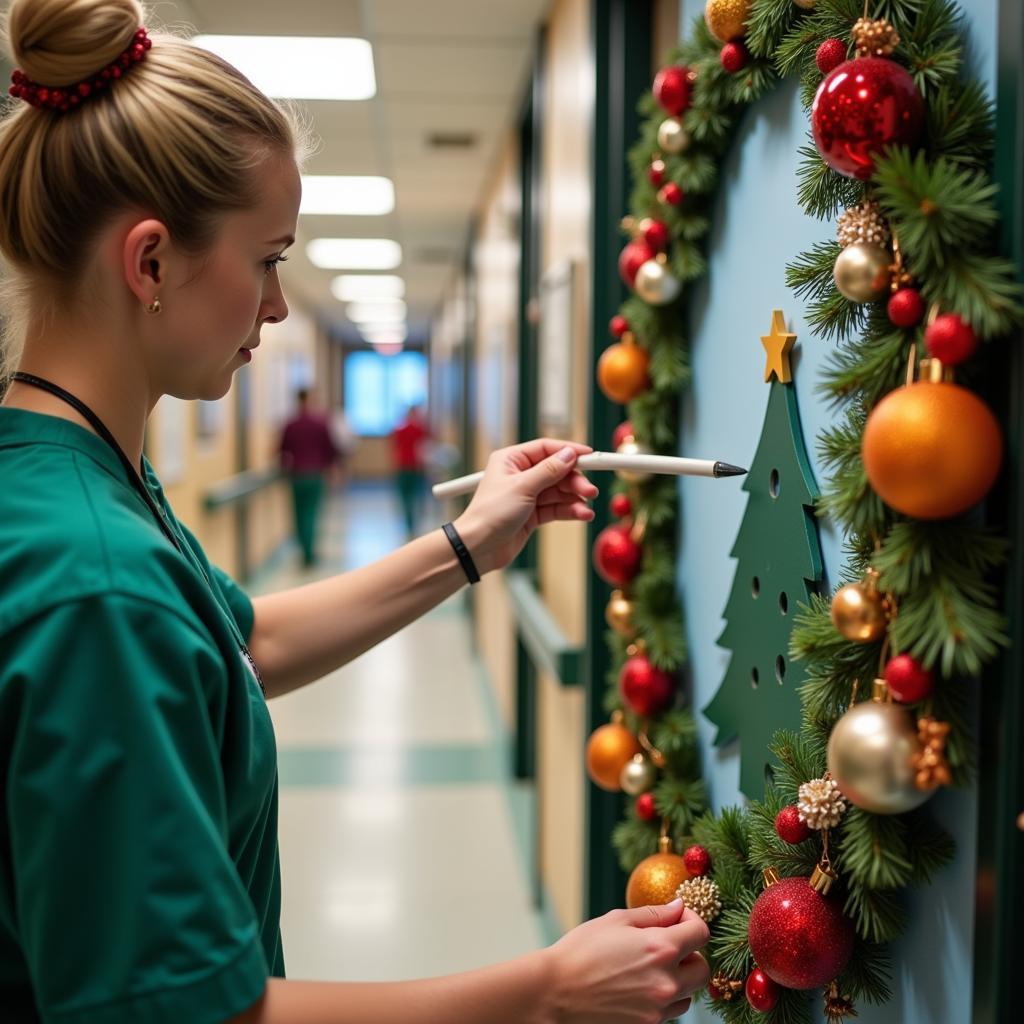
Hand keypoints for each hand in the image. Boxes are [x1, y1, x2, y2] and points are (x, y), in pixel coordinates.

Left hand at [453, 439, 597, 573]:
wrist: (479, 548)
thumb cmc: (490, 514)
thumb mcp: (522, 487)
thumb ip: (549, 471)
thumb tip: (569, 454)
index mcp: (511, 460)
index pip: (546, 449)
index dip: (569, 451)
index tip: (590, 454)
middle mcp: (520, 475)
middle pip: (557, 471)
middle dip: (575, 481)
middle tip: (590, 490)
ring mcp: (527, 495)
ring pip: (559, 491)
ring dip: (575, 498)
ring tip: (587, 506)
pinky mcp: (532, 514)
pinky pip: (556, 508)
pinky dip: (570, 510)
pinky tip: (582, 514)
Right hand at [542, 900, 709, 1022]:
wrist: (555, 992)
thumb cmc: (581, 951)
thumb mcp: (616, 920)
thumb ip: (654, 914)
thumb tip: (679, 907)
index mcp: (661, 948)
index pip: (701, 932)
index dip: (692, 918)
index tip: (678, 916)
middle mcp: (667, 981)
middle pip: (703, 968)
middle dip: (691, 953)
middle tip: (668, 943)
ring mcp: (659, 1008)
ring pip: (689, 992)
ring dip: (679, 977)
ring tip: (650, 966)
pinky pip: (671, 1010)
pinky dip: (665, 997)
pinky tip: (640, 984)